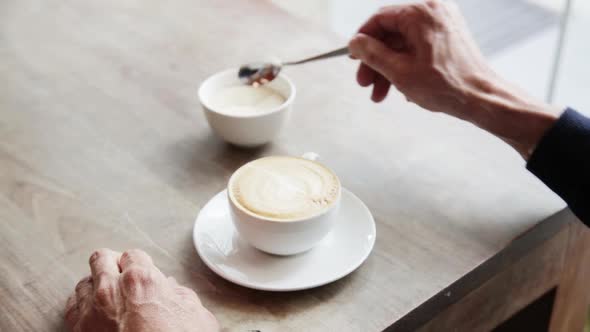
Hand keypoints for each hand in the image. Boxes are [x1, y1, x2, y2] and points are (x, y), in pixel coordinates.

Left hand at [65, 249, 218, 331]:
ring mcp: (91, 310)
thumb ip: (181, 295)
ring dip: (95, 286)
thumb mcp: (196, 316)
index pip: (133, 255)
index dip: (139, 264)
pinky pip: (72, 306)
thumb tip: (171, 289)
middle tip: (120, 276)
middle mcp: (111, 289)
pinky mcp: (78, 330)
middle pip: (101, 259)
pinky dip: (81, 305)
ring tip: (108, 298)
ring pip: (84, 282)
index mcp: (142, 279)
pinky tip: (93, 311)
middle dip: (111, 264)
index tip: (143, 273)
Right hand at [349, 0, 559, 157]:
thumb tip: (354, 42)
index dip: (362, 39)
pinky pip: (417, 48)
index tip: (353, 57)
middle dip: (375, 61)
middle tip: (364, 83)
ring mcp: (443, 24)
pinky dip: (405, 66)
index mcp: (422, 14)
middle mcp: (434, 12)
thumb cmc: (446, 85)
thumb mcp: (399, 71)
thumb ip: (372, 54)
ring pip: (403, 44)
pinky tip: (401, 89)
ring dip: (388, 68)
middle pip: (391, 33)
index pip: (380, 18)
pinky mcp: (448, 38)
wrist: (481, 99)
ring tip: (379, 94)